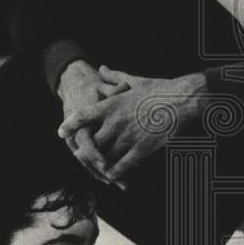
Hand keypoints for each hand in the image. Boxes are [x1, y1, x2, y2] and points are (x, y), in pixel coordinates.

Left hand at [58, 66, 205, 184]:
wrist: (182, 100)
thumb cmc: (159, 88)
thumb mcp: (134, 80)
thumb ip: (114, 77)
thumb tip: (102, 68)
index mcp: (111, 105)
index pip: (82, 116)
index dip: (70, 125)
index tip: (61, 132)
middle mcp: (115, 122)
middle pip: (90, 142)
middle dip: (84, 151)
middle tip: (81, 157)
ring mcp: (128, 137)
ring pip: (105, 157)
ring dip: (99, 165)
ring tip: (96, 170)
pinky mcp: (142, 148)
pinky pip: (122, 165)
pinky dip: (115, 173)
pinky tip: (113, 176)